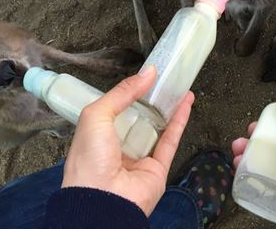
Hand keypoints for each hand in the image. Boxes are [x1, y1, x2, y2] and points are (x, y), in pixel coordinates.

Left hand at [62, 67, 194, 215]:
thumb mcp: (97, 116)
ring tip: (179, 85)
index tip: (144, 75)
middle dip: (151, 99)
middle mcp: (118, 146)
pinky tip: (186, 103)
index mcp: (98, 135)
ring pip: (158, 128)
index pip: (116, 109)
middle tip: (164, 78)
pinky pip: (171, 141)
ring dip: (169, 107)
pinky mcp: (158, 168)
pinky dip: (180, 122)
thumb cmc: (89, 161)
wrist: (102, 202)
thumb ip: (121, 93)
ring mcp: (139, 158)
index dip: (129, 92)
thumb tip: (146, 73)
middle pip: (140, 117)